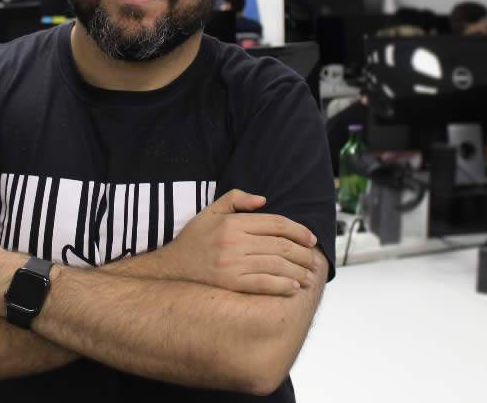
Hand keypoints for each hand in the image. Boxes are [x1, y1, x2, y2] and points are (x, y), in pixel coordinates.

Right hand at [158, 189, 317, 295]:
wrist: (171, 267)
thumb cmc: (194, 239)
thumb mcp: (210, 211)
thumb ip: (236, 199)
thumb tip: (264, 200)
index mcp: (233, 222)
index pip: (275, 223)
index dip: (298, 231)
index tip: (311, 239)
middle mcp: (234, 241)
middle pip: (280, 245)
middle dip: (303, 254)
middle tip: (314, 260)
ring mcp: (232, 264)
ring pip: (277, 265)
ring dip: (298, 272)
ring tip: (309, 276)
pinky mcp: (231, 283)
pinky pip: (264, 284)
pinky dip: (283, 286)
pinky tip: (293, 287)